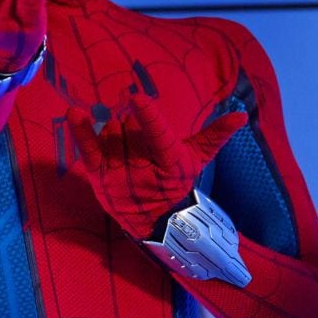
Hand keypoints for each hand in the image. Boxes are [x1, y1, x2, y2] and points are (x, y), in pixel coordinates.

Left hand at [69, 94, 246, 235]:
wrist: (152, 219)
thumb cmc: (174, 180)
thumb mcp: (196, 159)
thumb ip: (215, 136)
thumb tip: (241, 114)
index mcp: (169, 163)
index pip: (158, 137)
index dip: (148, 118)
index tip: (137, 98)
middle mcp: (142, 170)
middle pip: (130, 130)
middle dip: (133, 128)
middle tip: (139, 142)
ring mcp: (117, 175)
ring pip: (110, 134)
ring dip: (116, 133)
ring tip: (126, 148)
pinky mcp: (98, 177)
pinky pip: (86, 150)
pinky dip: (81, 132)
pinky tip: (75, 114)